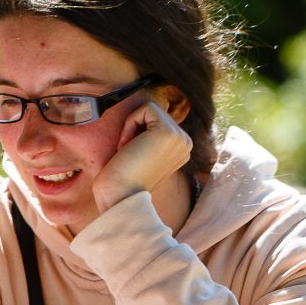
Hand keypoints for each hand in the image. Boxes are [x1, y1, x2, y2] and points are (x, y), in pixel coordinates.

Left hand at [90, 98, 191, 217]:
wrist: (120, 195)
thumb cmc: (122, 179)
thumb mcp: (143, 155)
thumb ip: (149, 138)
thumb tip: (144, 117)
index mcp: (181, 149)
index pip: (156, 121)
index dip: (137, 133)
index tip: (132, 156)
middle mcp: (186, 142)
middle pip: (154, 114)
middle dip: (135, 129)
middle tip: (128, 154)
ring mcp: (180, 137)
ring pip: (150, 110)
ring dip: (131, 127)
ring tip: (128, 151)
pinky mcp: (168, 132)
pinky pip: (145, 109)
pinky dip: (130, 123)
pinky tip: (127, 146)